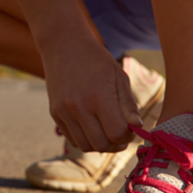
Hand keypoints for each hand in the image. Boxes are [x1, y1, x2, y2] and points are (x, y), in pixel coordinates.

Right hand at [41, 37, 142, 152]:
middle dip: (116, 144)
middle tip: (122, 133)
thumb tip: (137, 126)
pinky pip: (73, 139)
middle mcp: (78, 107)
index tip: (131, 127)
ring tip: (108, 132)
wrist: (63, 46)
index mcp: (98, 97)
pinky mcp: (55, 114)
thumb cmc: (96, 60)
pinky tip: (93, 128)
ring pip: (86, 146)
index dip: (128, 135)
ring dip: (101, 144)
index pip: (116, 133)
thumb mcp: (119, 76)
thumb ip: (128, 104)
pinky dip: (86, 140)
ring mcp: (64, 112)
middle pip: (101, 144)